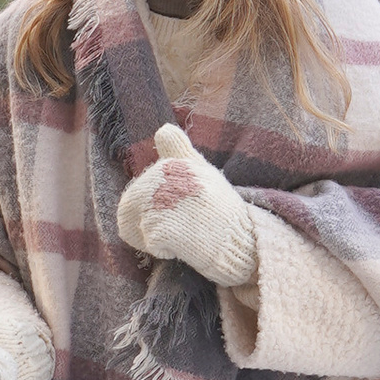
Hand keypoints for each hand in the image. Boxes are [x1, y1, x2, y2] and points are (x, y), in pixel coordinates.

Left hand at [116, 120, 257, 287]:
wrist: (246, 242)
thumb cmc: (220, 210)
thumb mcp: (203, 171)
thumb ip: (179, 150)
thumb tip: (162, 129)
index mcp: (178, 162)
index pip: (140, 186)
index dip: (146, 202)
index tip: (175, 209)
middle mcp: (171, 177)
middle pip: (133, 205)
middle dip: (147, 222)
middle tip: (178, 229)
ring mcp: (166, 202)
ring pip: (139, 224)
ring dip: (155, 236)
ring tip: (184, 235)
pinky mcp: (165, 228)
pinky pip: (148, 242)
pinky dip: (162, 250)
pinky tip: (185, 246)